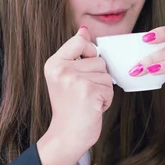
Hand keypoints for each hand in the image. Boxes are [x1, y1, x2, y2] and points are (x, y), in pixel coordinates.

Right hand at [43, 26, 113, 159]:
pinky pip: (110, 89)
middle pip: (99, 60)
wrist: (67, 135)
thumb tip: (84, 30)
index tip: (81, 71)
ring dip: (103, 90)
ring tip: (87, 101)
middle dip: (98, 78)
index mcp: (54, 64)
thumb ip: (75, 54)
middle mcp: (62, 70)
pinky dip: (106, 100)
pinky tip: (92, 108)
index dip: (89, 54)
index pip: (80, 41)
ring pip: (107, 75)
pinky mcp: (90, 93)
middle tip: (82, 94)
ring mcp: (76, 81)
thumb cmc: (69, 107)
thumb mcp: (64, 76)